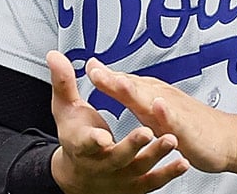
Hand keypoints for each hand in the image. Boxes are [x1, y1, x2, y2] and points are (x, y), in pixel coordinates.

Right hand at [46, 51, 188, 192]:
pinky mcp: (133, 186)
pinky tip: (182, 162)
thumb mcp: (64, 110)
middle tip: (147, 131)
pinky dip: (168, 173)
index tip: (103, 137)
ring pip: (138, 168)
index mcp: (81, 145)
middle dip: (132, 145)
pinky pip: (153, 182)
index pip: (85, 143)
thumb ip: (63, 82)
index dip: (94, 140)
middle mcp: (101, 164)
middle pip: (117, 156)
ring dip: (156, 155)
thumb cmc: (74, 136)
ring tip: (171, 140)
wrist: (79, 176)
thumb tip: (53, 55)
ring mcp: (119, 177)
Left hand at [86, 58, 236, 177]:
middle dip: (115, 78)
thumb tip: (112, 79)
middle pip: (135, 86)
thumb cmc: (191, 123)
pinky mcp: (188, 128)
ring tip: (120, 83)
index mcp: (153, 95)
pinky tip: (158, 106)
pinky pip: (175, 119)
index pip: (126, 82)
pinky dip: (166, 112)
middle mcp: (163, 99)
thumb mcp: (157, 109)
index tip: (88, 66)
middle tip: (95, 70)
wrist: (226, 137)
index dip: (106, 75)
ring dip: (136, 90)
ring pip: (153, 99)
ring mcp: (176, 112)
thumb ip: (134, 96)